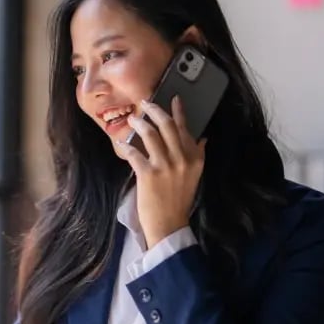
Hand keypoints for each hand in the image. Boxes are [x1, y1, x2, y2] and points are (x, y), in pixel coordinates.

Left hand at [117, 96, 205, 247]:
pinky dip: (126, 146)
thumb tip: (202, 138)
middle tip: (145, 103)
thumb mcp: (195, 176)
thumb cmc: (179, 200)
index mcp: (195, 158)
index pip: (185, 128)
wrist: (169, 224)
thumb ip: (198, 155)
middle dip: (154, 110)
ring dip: (139, 123)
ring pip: (150, 134)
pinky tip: (120, 143)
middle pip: (167, 125)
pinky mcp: (148, 174)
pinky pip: (134, 153)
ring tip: (133, 118)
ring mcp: (165, 166)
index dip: (178, 111)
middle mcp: (182, 159)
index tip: (173, 99)